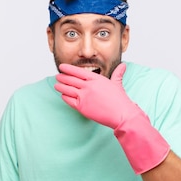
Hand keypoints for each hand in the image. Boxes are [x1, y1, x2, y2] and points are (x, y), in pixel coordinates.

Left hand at [55, 62, 169, 173]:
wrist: (121, 114)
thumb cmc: (120, 100)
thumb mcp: (117, 83)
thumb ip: (117, 74)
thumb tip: (123, 65)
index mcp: (96, 79)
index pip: (78, 71)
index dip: (68, 69)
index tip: (62, 67)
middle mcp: (88, 86)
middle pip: (70, 80)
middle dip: (62, 77)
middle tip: (58, 76)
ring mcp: (84, 96)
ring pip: (67, 89)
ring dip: (60, 86)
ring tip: (56, 85)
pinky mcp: (82, 107)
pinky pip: (69, 100)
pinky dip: (64, 97)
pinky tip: (62, 95)